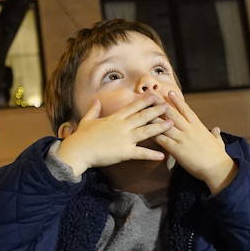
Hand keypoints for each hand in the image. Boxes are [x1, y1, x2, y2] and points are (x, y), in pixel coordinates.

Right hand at [54, 98, 170, 175]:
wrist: (78, 151)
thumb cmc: (81, 137)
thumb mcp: (87, 120)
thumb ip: (93, 110)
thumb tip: (95, 100)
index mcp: (114, 118)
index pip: (132, 107)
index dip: (144, 100)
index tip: (155, 95)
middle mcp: (122, 126)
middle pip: (143, 116)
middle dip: (156, 110)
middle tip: (168, 106)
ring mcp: (124, 139)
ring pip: (146, 131)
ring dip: (159, 127)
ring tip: (171, 124)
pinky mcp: (124, 152)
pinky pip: (141, 153)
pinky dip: (152, 154)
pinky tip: (163, 155)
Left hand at [154, 89, 236, 194]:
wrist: (217, 167)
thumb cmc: (218, 155)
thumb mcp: (218, 141)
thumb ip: (216, 134)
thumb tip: (217, 129)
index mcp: (198, 126)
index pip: (186, 110)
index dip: (177, 101)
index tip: (170, 92)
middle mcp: (189, 130)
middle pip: (173, 114)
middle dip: (161, 105)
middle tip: (152, 96)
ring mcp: (183, 139)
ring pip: (166, 126)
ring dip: (154, 118)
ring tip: (144, 111)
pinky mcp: (178, 150)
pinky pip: (164, 141)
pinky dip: (155, 136)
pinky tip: (146, 132)